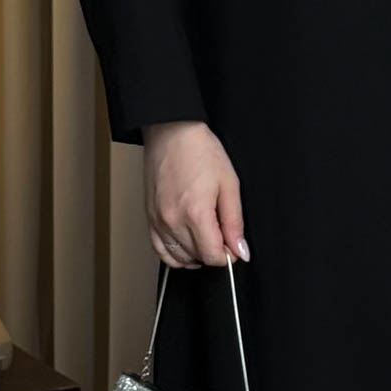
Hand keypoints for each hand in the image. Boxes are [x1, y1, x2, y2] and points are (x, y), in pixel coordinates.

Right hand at [142, 120, 249, 269]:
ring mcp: (158, 221)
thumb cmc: (200, 151)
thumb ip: (235, 222)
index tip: (234, 245)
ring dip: (195, 255)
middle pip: (197, 258)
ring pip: (178, 258)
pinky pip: (160, 250)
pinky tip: (187, 245)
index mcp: (195, 214)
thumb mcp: (229, 184)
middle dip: (214, 252)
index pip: (213, 256)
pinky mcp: (149, 218)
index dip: (229, 254)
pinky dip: (175, 255)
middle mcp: (173, 221)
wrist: (171, 132)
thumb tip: (240, 250)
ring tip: (206, 238)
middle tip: (222, 234)